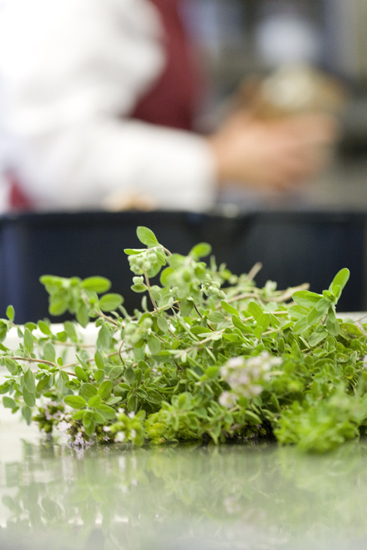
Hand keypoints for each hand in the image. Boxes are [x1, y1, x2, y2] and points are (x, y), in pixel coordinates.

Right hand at [207, 112, 338, 191]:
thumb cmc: (227, 140)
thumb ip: (251, 99)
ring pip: (298, 178)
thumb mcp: (240, 116)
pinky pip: (282, 192)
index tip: (331, 128)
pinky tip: (292, 190)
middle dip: (318, 157)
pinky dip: (289, 191)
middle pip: (307, 159)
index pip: (303, 132)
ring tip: (312, 172)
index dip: (319, 129)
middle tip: (323, 155)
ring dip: (307, 175)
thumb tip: (254, 81)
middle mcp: (277, 157)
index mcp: (274, 138)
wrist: (213, 164)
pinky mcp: (264, 185)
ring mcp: (272, 173)